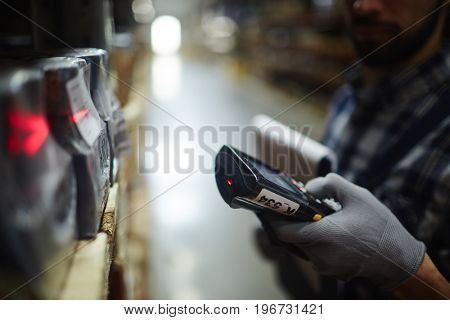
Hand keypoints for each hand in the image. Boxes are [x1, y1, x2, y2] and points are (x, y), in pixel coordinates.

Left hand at [257, 173, 425, 289]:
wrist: (399, 260)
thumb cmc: (380, 228)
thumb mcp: (357, 196)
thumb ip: (329, 184)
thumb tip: (309, 188)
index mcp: (321, 236)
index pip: (282, 231)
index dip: (273, 218)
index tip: (270, 206)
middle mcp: (318, 255)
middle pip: (291, 236)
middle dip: (293, 221)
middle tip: (299, 206)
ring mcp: (323, 266)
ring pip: (303, 245)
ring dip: (306, 231)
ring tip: (321, 217)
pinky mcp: (330, 271)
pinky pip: (314, 253)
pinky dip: (317, 241)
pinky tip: (331, 231)